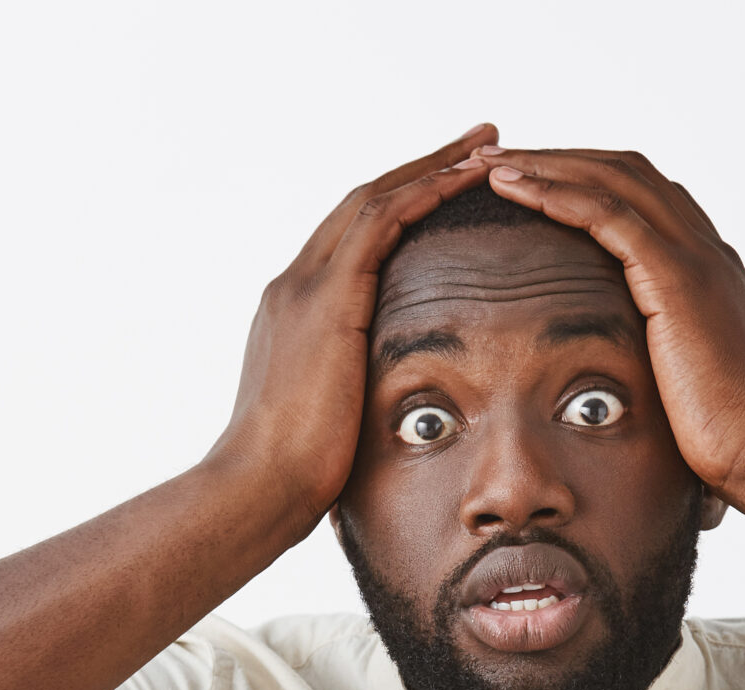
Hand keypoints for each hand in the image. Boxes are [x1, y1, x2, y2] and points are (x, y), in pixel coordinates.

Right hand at [208, 124, 499, 539]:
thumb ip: (355, 404)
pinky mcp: (327, 300)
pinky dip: (425, 194)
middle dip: (423, 169)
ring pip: (375, 199)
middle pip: (364, 203)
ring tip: (487, 146)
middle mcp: (294, 288)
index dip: (402, 208)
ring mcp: (305, 288)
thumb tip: (388, 424)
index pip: (352, 241)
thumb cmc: (294, 482)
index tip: (449, 190)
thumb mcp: (330, 428)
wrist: (256, 490)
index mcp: (294, 315)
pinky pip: (382, 223)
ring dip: (434, 168)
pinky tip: (468, 180)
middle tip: (479, 143)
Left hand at [475, 148, 744, 501]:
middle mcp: (707, 251)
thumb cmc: (731, 439)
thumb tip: (643, 386)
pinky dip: (557, 193)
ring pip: (613, 180)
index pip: (647, 198)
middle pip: (627, 172)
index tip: (537, 185)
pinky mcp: (676, 277)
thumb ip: (670, 363)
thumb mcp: (693, 386)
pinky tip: (515, 189)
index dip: (589, 181)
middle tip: (501, 159)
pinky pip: (608, 214)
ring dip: (547, 165)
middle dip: (560, 159)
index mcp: (710, 271)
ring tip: (492, 163)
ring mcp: (695, 258)